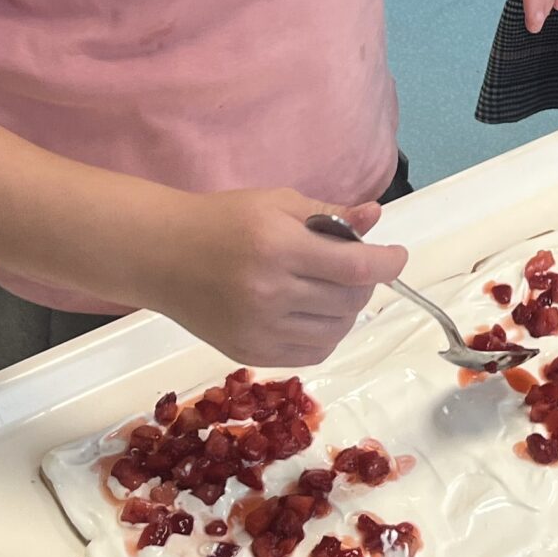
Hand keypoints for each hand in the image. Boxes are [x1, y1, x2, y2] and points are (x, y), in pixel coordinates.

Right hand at [143, 188, 406, 366]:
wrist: (161, 256)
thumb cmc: (221, 221)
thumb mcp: (277, 203)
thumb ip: (330, 214)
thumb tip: (376, 217)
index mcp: (278, 248)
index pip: (355, 267)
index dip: (387, 263)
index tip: (396, 256)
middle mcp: (270, 293)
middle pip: (349, 301)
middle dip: (364, 283)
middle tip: (352, 267)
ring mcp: (259, 329)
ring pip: (336, 331)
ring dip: (347, 311)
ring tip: (330, 289)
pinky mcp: (249, 353)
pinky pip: (311, 354)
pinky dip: (325, 335)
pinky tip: (313, 313)